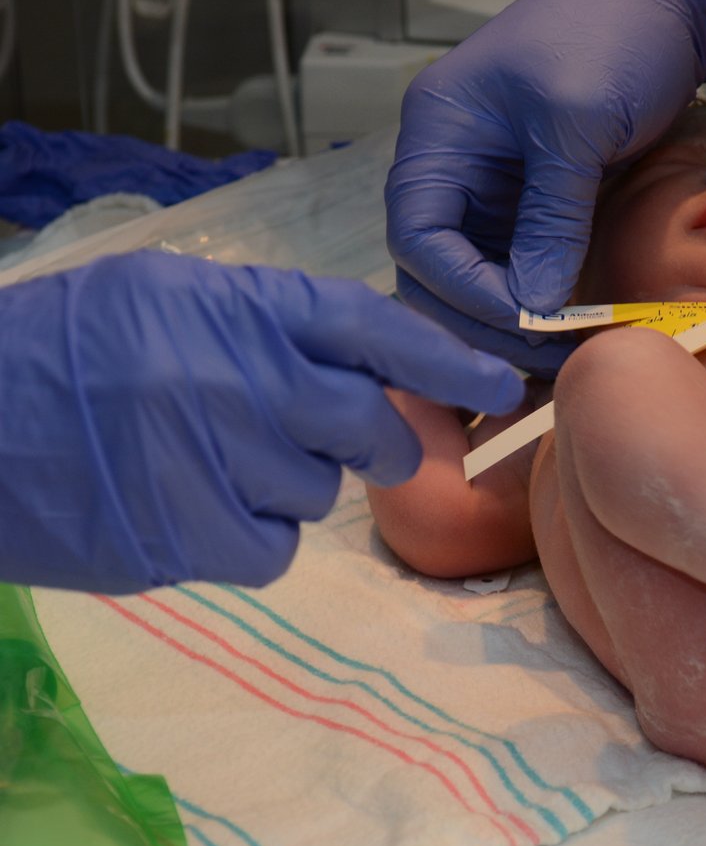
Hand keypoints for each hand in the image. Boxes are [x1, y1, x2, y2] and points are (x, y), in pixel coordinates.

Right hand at [0, 250, 522, 592]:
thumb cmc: (62, 351)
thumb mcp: (162, 297)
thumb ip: (268, 322)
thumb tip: (366, 363)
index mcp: (235, 306)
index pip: (373, 329)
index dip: (447, 360)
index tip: (503, 384)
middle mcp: (236, 376)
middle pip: (368, 426)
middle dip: (371, 441)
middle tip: (329, 437)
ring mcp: (213, 459)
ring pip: (319, 491)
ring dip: (284, 483)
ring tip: (204, 458)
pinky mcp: (185, 537)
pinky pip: (273, 549)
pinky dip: (249, 535)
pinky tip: (191, 506)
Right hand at [386, 0, 705, 371]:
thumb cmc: (616, 35)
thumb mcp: (580, 123)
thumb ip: (552, 214)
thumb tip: (532, 307)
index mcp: (439, 132)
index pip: (418, 234)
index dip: (461, 290)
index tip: (522, 325)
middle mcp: (453, 164)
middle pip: (436, 266)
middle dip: (481, 319)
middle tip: (541, 363)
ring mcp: (492, 186)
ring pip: (476, 276)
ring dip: (511, 322)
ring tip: (562, 361)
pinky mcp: (534, 202)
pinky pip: (520, 265)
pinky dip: (540, 301)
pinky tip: (571, 335)